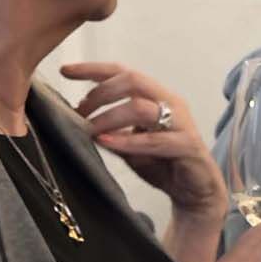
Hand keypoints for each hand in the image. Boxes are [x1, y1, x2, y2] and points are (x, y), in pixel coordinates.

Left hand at [62, 62, 224, 216]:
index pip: (123, 73)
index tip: (65, 71)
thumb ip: (110, 130)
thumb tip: (78, 120)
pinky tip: (106, 142)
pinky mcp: (186, 145)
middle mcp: (170, 103)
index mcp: (156, 97)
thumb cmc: (163, 164)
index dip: (93, 69)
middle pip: (132, 80)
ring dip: (109, 117)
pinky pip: (153, 140)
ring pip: (140, 108)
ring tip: (88, 129)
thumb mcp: (129, 145)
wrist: (194, 192)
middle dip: (100, 92)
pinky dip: (126, 141)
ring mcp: (180, 122)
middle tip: (79, 110)